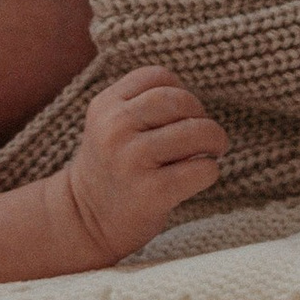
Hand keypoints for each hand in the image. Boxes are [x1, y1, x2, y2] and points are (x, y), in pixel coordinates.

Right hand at [63, 67, 227, 258]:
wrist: (85, 222)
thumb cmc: (112, 168)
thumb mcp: (112, 126)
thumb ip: (143, 106)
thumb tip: (197, 106)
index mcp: (105, 106)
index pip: (158, 77)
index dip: (180, 91)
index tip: (183, 113)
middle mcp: (115, 129)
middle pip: (179, 101)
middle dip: (201, 115)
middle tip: (206, 134)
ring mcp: (132, 160)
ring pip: (195, 132)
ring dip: (214, 140)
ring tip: (212, 151)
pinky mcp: (151, 192)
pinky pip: (200, 169)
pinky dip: (210, 170)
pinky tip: (200, 175)